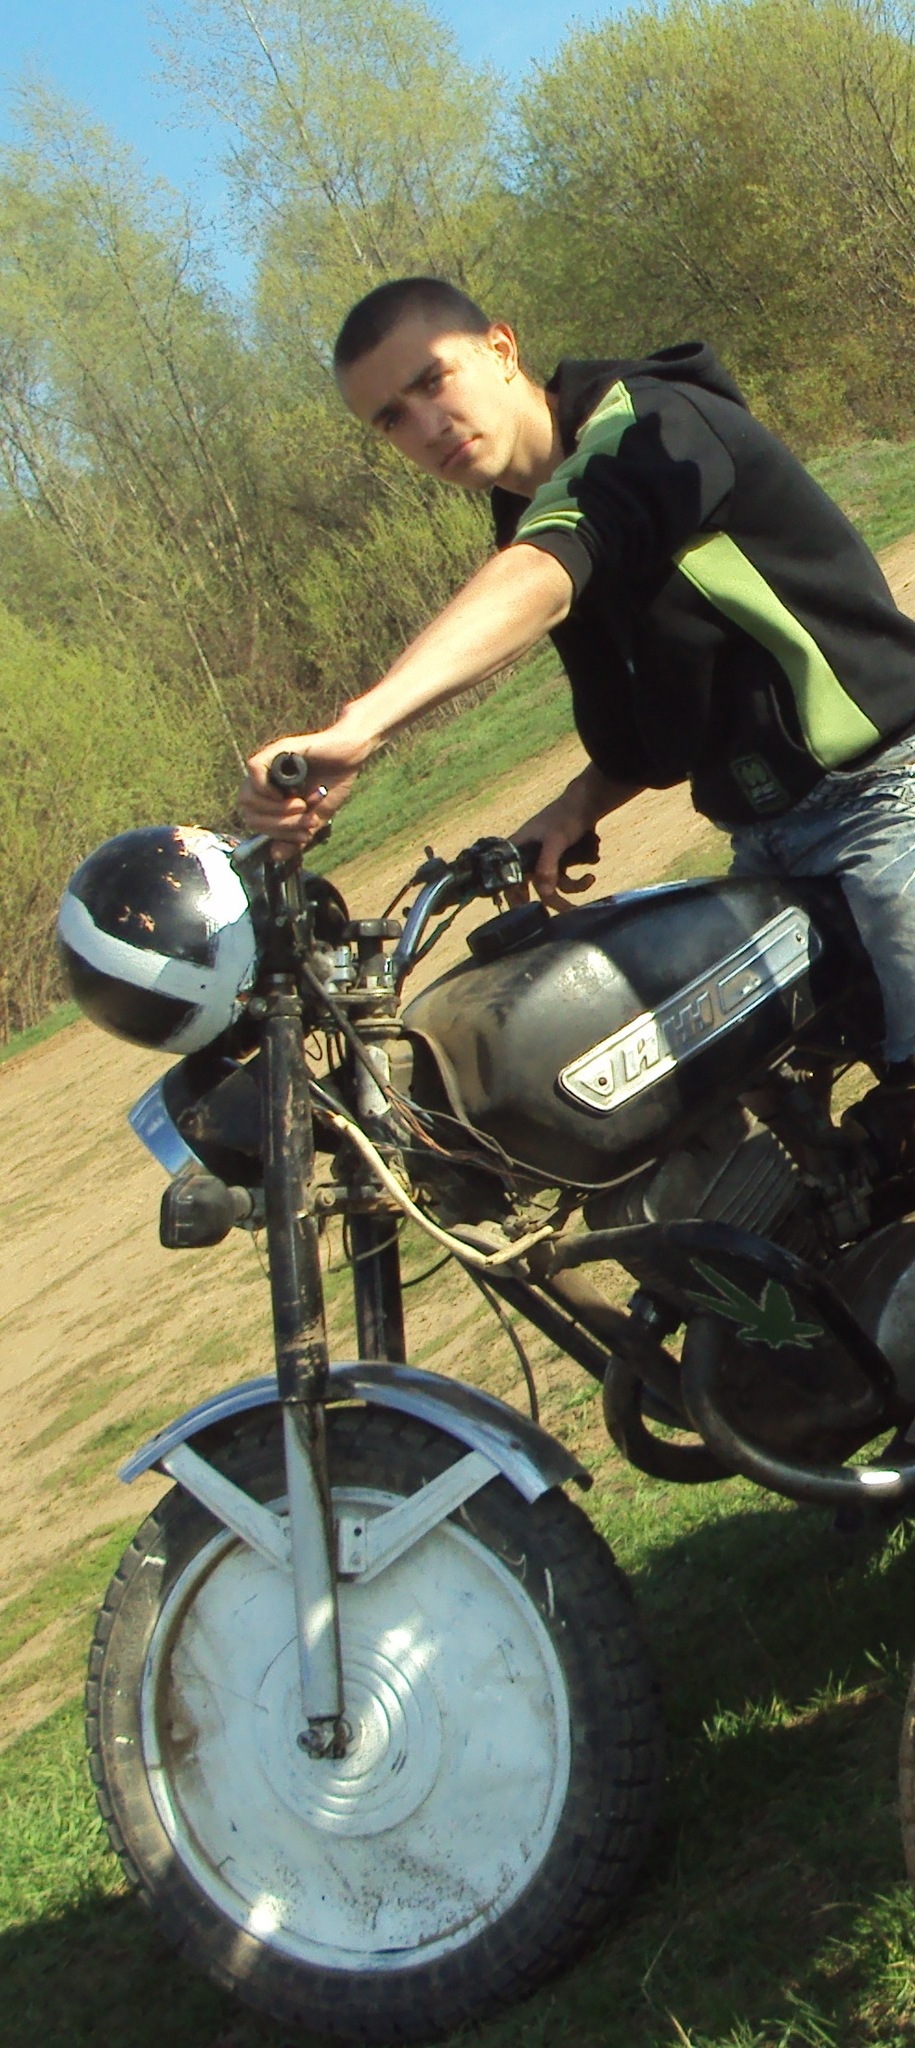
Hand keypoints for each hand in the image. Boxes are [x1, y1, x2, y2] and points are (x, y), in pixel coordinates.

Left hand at [237, 719, 372, 852]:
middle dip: (277, 825)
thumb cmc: (333, 784)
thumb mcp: (313, 818)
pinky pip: (255, 769)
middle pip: (248, 812)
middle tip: (303, 819)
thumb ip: (295, 838)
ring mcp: (269, 765)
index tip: (302, 835)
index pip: (254, 822)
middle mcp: (264, 781)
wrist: (352, 758)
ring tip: (301, 806)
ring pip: (248, 796)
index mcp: (268, 796)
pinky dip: (268, 787)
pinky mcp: (277, 750)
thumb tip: (275, 856)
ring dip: (275, 809)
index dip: (276, 834)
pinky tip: (288, 792)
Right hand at [509, 788, 601, 912]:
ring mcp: (546, 860)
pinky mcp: (561, 862)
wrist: (588, 803)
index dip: (513, 896)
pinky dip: (580, 878)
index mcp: (518, 849)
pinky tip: (591, 872)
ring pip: (554, 885)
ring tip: (590, 879)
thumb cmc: (565, 817)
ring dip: (574, 887)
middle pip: (533, 887)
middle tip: (565, 912)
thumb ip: (548, 866)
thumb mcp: (556, 840)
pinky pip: (567, 879)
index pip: (507, 878)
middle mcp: (529, 857)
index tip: (524, 912)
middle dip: (552, 900)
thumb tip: (543, 892)